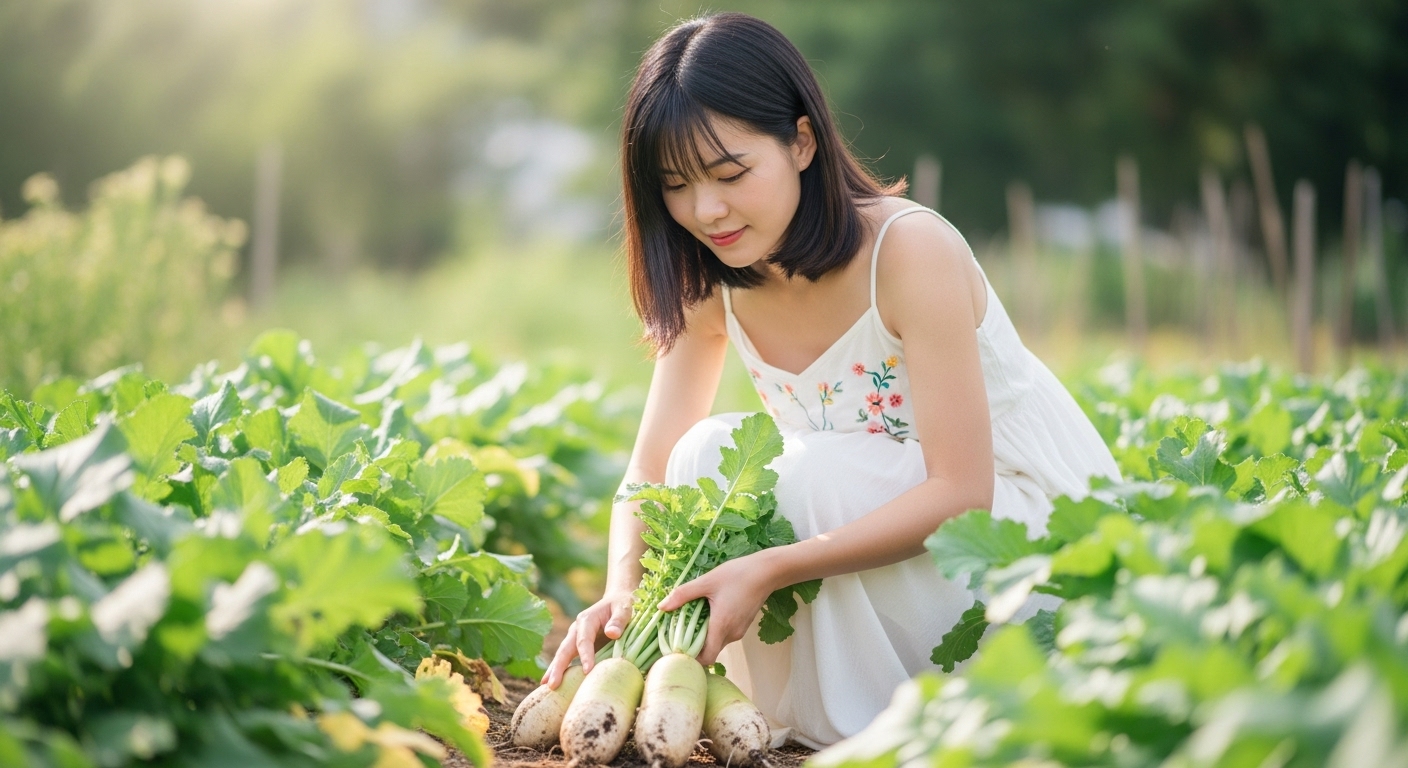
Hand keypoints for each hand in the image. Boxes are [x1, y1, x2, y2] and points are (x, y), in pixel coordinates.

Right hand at [542, 589, 633, 688]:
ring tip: (547, 687)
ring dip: (554, 671)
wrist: (616, 601)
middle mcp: (576, 629)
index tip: (587, 671)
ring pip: (562, 655)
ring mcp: (574, 638)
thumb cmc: (621, 606)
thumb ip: (619, 620)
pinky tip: (553, 684)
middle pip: (565, 649)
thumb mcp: (624, 609)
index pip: (584, 640)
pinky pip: (567, 659)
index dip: (585, 655)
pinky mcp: (577, 647)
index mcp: (586, 620)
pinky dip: (560, 671)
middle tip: (552, 684)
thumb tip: (612, 633)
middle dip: (558, 667)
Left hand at [656, 551, 779, 664]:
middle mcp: (732, 633)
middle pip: (709, 651)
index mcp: (722, 626)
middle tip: (679, 629)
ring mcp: (739, 630)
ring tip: (694, 616)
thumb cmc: (738, 575)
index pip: (706, 658)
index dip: (690, 658)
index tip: (677, 648)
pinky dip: (714, 628)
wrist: (767, 571)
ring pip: (717, 642)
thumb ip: (683, 594)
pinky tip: (709, 611)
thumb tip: (662, 607)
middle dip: (694, 644)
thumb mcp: (707, 581)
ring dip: (704, 634)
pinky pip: (724, 634)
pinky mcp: (743, 625)